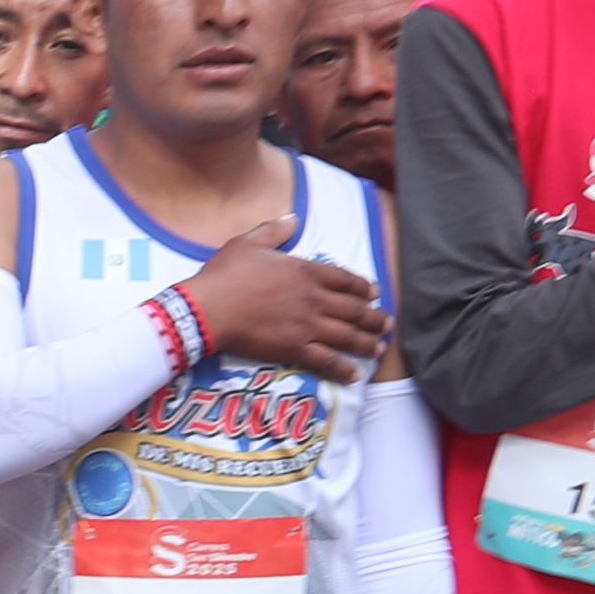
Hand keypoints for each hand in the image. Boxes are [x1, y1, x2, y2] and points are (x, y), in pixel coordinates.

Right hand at [185, 218, 388, 380]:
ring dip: (367, 343)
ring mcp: (307, 325)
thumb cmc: (225, 274)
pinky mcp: (294, 349)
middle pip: (354, 309)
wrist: (208, 308)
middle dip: (374, 318)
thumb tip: (292, 218)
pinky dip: (342, 368)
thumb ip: (274, 230)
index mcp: (306, 271)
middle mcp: (314, 298)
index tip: (374, 293)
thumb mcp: (248, 242)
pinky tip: (354, 375)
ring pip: (347, 336)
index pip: (345, 279)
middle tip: (387, 324)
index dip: (364, 287)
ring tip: (379, 349)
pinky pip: (326, 360)